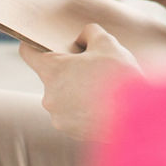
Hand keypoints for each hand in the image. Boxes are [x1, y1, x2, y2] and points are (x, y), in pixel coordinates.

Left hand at [19, 24, 141, 139]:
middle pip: (52, 76)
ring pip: (63, 96)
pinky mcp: (71, 132)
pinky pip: (73, 114)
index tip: (45, 44)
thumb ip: (89, 33)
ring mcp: (59, 117)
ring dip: (77, 92)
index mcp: (53, 70)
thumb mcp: (107, 43)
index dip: (35, 45)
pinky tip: (105, 106)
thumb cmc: (120, 77)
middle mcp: (49, 96)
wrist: (137, 119)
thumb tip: (83, 38)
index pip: (27, 52)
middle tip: (94, 69)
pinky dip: (84, 109)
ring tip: (103, 90)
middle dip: (69, 71)